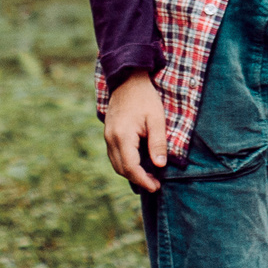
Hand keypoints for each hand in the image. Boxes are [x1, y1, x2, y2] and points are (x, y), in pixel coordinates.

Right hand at [103, 74, 170, 191]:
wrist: (128, 80)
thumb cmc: (145, 98)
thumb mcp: (156, 119)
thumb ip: (158, 143)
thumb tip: (159, 166)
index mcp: (123, 136)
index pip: (131, 167)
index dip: (143, 180)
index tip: (156, 187)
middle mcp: (111, 139)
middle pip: (121, 169)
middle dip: (138, 180)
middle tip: (155, 184)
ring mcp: (107, 136)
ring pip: (116, 164)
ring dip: (131, 173)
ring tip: (149, 177)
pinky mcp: (109, 134)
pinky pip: (115, 155)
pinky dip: (126, 164)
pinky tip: (139, 164)